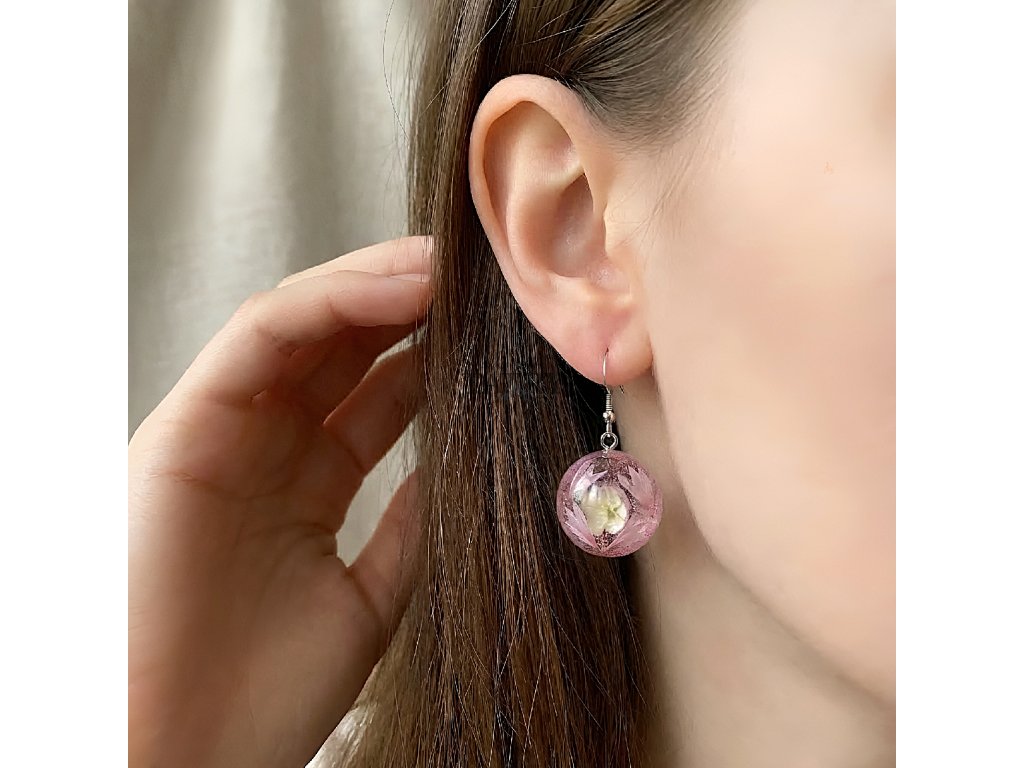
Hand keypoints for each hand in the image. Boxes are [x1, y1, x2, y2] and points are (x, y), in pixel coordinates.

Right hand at [128, 235, 431, 767]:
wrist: (176, 757)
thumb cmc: (261, 698)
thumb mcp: (367, 601)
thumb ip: (408, 529)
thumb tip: (463, 466)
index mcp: (305, 489)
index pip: (376, 397)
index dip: (434, 356)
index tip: (498, 331)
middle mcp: (265, 450)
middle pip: (345, 350)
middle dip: (409, 306)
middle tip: (479, 280)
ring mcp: (224, 433)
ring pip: (305, 326)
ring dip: (377, 285)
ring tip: (447, 266)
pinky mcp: (184, 425)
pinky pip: (260, 337)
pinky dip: (328, 301)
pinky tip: (398, 286)